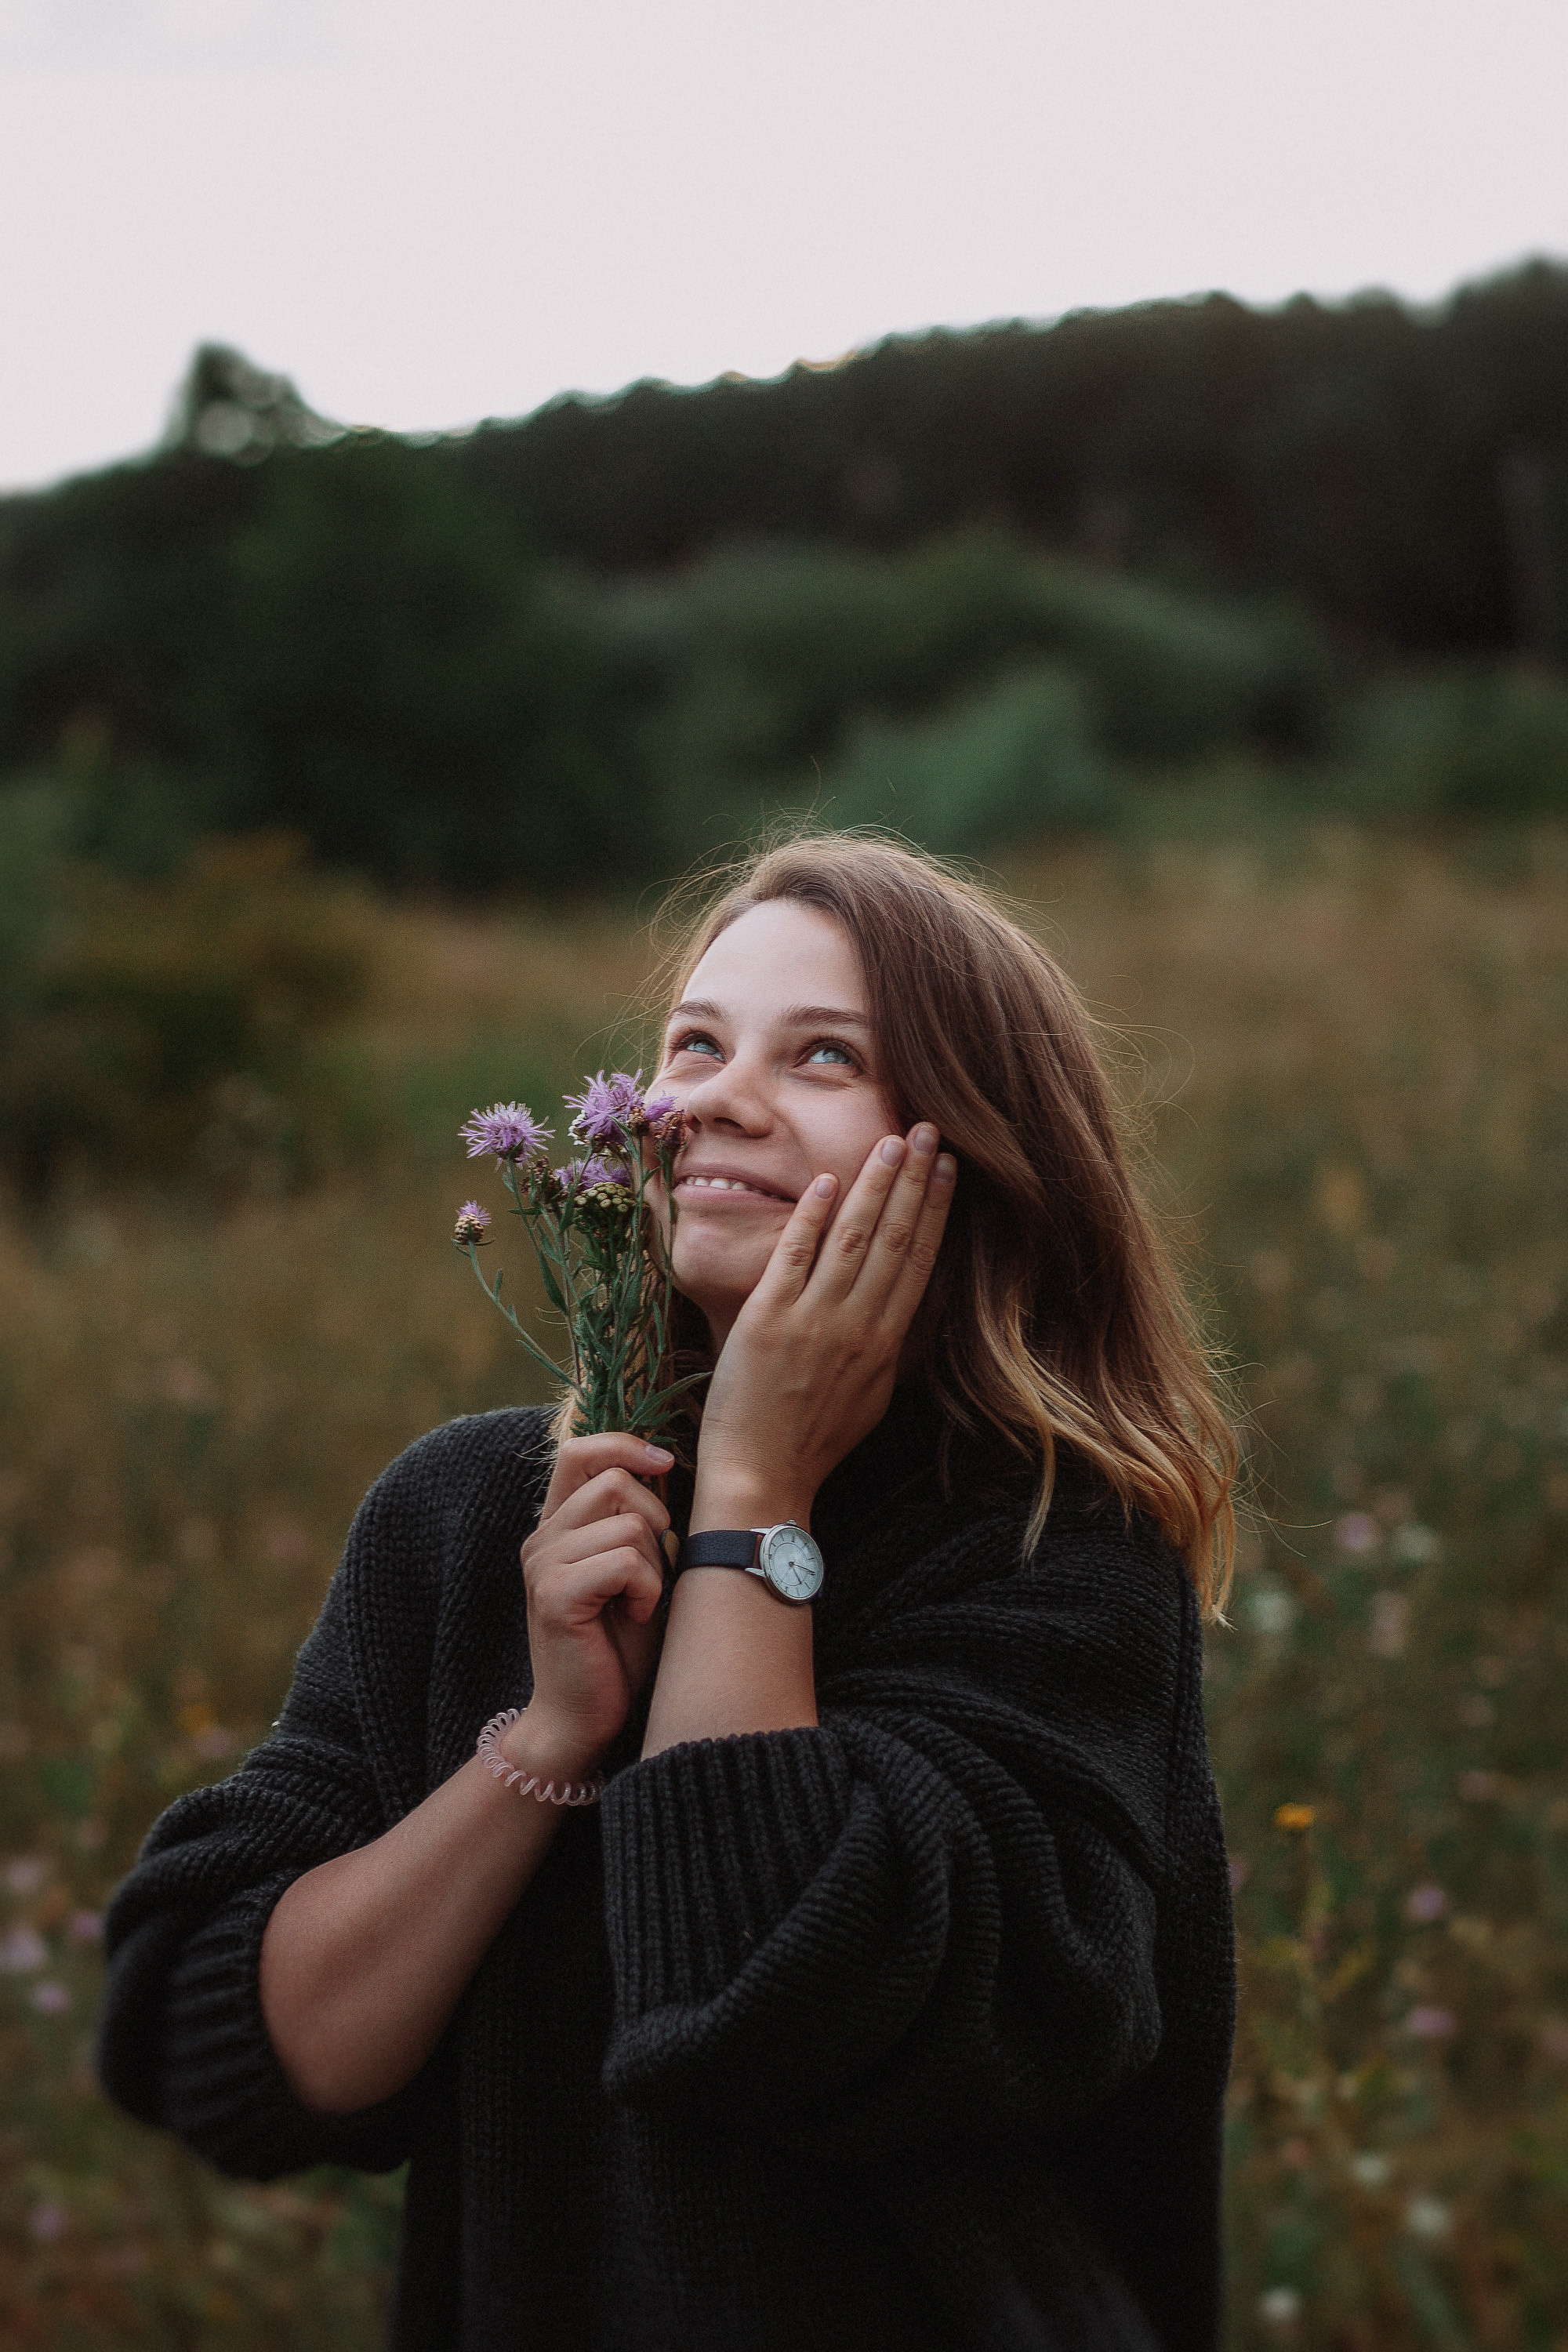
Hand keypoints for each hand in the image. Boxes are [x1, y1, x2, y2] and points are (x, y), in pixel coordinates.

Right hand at [512, 1434, 671, 1778]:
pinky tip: (635, 1617)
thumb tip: (667, 1464)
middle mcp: (541, 1538)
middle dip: (654, 1520)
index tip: (665, 1464)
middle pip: (615, 1480)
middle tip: (648, 1573)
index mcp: (557, 1525)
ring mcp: (542, 1564)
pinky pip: (625, 1561)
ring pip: (628, 1523)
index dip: (625, 1445)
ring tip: (639, 1601)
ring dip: (654, 1564)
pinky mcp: (553, 1595)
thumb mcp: (635, 1569)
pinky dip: (647, 1589)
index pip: (580, 1450)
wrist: (584, 1718)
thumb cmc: (619, 1647)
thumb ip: (638, 1521)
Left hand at [693, 1122, 956, 1526]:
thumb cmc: (812, 1442)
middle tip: (931, 1130)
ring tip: (892, 1141)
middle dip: (915, 1180)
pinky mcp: (768, 1320)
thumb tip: (901, 1306)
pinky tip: (828, 1181)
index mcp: (886, 1344)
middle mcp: (857, 1326)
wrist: (761, 1478)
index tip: (950, 1167)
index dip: (937, 1209)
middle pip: (897, 1239)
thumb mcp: (869, 1396)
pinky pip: (794, 1257)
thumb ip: (885, 1347)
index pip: (920, 1261)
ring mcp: (814, 1320)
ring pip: (854, 1239)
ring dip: (875, 1186)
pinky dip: (812, 1217)